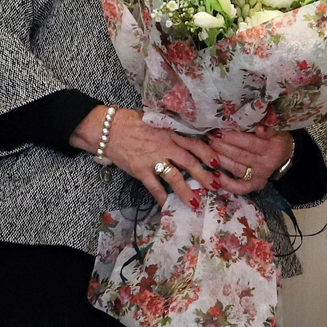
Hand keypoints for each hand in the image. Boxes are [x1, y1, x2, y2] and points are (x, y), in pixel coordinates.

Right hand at [73, 106, 218, 207]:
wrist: (108, 129)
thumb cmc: (131, 121)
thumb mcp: (155, 120)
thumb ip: (171, 128)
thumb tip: (187, 133)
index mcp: (170, 133)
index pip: (195, 144)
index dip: (208, 154)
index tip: (218, 163)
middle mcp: (165, 147)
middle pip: (189, 162)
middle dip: (204, 175)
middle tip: (215, 186)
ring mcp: (152, 159)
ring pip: (174, 177)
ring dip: (186, 191)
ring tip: (195, 203)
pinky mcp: (140, 171)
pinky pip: (154, 187)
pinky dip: (161, 198)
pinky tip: (167, 207)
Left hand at [206, 126, 292, 195]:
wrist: (285, 154)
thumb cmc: (277, 138)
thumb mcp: (277, 130)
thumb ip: (268, 129)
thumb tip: (259, 128)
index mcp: (272, 149)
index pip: (249, 143)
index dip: (232, 138)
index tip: (218, 131)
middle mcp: (265, 165)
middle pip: (239, 155)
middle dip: (221, 147)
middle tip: (208, 139)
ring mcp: (259, 177)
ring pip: (236, 169)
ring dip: (219, 160)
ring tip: (207, 150)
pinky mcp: (255, 185)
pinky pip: (239, 187)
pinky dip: (226, 183)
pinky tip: (214, 175)